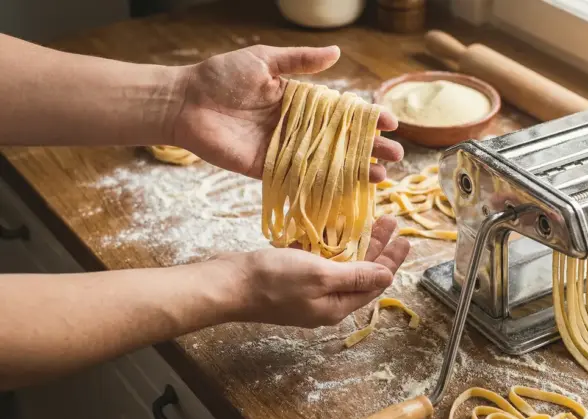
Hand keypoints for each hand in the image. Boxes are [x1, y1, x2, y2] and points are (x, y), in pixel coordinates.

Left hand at [171, 45, 402, 182]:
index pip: (341, 112)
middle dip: (370, 148)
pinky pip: (299, 179)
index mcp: (298, 101)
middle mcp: (296, 127)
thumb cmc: (221, 76)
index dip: (366, 118)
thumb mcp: (264, 61)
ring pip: (327, 162)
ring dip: (355, 170)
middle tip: (397, 155)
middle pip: (341, 140)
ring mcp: (284, 150)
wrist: (185, 102)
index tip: (389, 122)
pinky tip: (347, 190)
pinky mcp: (267, 169)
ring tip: (381, 176)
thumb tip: (336, 52)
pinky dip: (324, 185)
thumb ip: (299, 61)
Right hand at [214, 216, 409, 326]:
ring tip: (370, 220)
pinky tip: (335, 227)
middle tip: (390, 222)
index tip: (405, 238)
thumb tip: (387, 276)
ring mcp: (307, 290)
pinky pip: (319, 260)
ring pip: (340, 265)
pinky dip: (330, 244)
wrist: (227, 283)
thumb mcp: (320, 275)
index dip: (391, 260)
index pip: (374, 283)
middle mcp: (325, 301)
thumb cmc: (273, 279)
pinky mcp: (292, 278)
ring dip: (356, 243)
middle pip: (360, 273)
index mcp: (336, 306)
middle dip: (377, 248)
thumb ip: (355, 275)